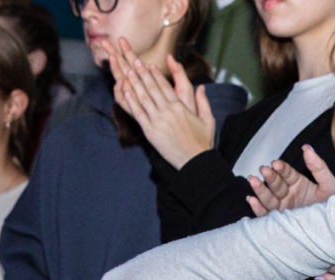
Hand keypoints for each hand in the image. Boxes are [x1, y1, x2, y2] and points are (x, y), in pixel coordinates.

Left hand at [106, 37, 213, 168]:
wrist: (195, 161)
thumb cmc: (202, 142)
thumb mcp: (208, 120)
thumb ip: (203, 102)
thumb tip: (202, 87)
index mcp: (180, 107)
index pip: (165, 86)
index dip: (156, 75)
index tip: (149, 66)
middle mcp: (167, 111)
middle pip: (152, 88)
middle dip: (142, 74)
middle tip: (135, 62)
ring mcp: (157, 121)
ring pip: (143, 98)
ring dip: (135, 84)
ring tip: (128, 72)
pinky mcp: (150, 132)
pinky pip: (138, 113)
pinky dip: (132, 102)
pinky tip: (126, 92)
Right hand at [246, 146, 334, 215]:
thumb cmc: (334, 209)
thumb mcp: (329, 186)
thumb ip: (318, 167)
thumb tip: (306, 148)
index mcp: (298, 184)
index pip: (287, 173)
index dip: (282, 168)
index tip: (276, 164)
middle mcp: (288, 195)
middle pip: (276, 184)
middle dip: (270, 177)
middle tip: (264, 169)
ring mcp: (282, 209)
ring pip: (268, 198)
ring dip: (259, 189)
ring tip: (253, 180)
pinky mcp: (279, 223)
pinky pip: (266, 216)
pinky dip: (257, 209)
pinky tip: (252, 200)